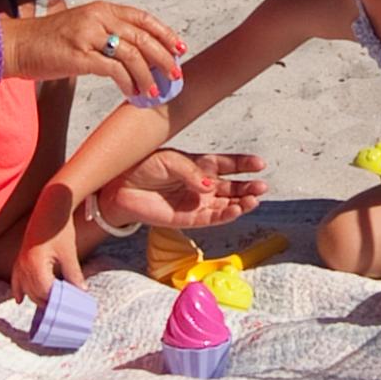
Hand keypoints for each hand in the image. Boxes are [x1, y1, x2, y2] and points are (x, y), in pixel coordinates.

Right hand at [11, 208, 83, 307]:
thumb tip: (82, 292)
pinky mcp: (20, 258)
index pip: (45, 292)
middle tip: (64, 309)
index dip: (58, 301)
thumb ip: (74, 274)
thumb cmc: (60, 228)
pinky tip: (19, 300)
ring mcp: (19, 262)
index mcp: (35, 265)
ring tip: (50, 306)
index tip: (70, 307)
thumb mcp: (69, 253)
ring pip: (26, 288)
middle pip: (35, 293)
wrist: (50, 207)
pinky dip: (19, 289)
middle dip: (49, 302)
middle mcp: (24, 265)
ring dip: (37, 297)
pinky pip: (16, 279)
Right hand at [18, 0, 186, 99]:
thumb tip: (136, 54)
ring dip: (148, 75)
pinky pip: (115, 70)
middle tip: (175, 74)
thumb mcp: (82, 28)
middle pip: (143, 36)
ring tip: (154, 91)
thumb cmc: (49, 42)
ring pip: (132, 54)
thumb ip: (107, 34)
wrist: (17, 45)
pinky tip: (133, 93)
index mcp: (101, 9)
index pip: (143, 18)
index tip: (179, 48)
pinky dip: (129, 83)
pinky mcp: (80, 55)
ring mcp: (88, 35)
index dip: (164, 33)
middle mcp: (98, 17)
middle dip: (163, 57)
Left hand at [100, 149, 265, 234]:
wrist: (119, 187)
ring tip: (254, 200)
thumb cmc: (142, 167)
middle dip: (248, 187)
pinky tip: (236, 210)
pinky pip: (212, 218)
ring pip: (226, 204)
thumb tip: (209, 186)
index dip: (244, 164)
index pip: (227, 164)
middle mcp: (201, 185)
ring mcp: (196, 202)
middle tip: (261, 186)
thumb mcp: (169, 160)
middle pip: (232, 187)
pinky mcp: (188, 219)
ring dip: (241, 203)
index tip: (259, 163)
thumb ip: (191, 172)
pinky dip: (225, 215)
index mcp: (199, 165)